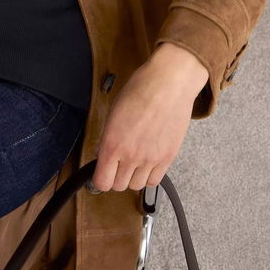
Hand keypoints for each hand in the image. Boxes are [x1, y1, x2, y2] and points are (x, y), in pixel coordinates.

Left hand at [87, 48, 207, 192]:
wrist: (169, 84)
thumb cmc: (140, 90)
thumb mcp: (113, 111)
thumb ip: (107, 137)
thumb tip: (102, 153)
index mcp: (112, 143)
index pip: (102, 181)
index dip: (100, 178)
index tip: (102, 171)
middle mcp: (131, 155)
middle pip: (119, 185)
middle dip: (115, 176)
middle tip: (117, 163)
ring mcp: (151, 159)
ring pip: (136, 186)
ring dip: (132, 177)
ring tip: (133, 162)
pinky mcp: (168, 158)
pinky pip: (154, 180)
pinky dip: (148, 176)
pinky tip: (147, 163)